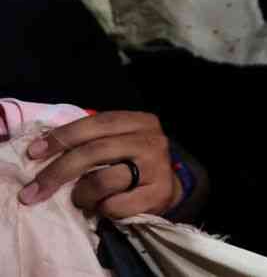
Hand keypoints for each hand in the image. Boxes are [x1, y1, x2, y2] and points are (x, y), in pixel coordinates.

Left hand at [18, 111, 181, 218]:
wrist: (167, 187)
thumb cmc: (132, 162)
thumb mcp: (118, 142)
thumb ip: (91, 140)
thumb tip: (41, 149)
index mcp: (140, 121)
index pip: (97, 123)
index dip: (62, 136)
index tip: (33, 152)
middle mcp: (152, 141)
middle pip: (95, 151)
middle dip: (59, 171)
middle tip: (34, 190)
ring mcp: (158, 168)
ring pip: (103, 180)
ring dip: (81, 194)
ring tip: (80, 199)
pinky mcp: (159, 194)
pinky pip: (115, 205)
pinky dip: (102, 209)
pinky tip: (104, 207)